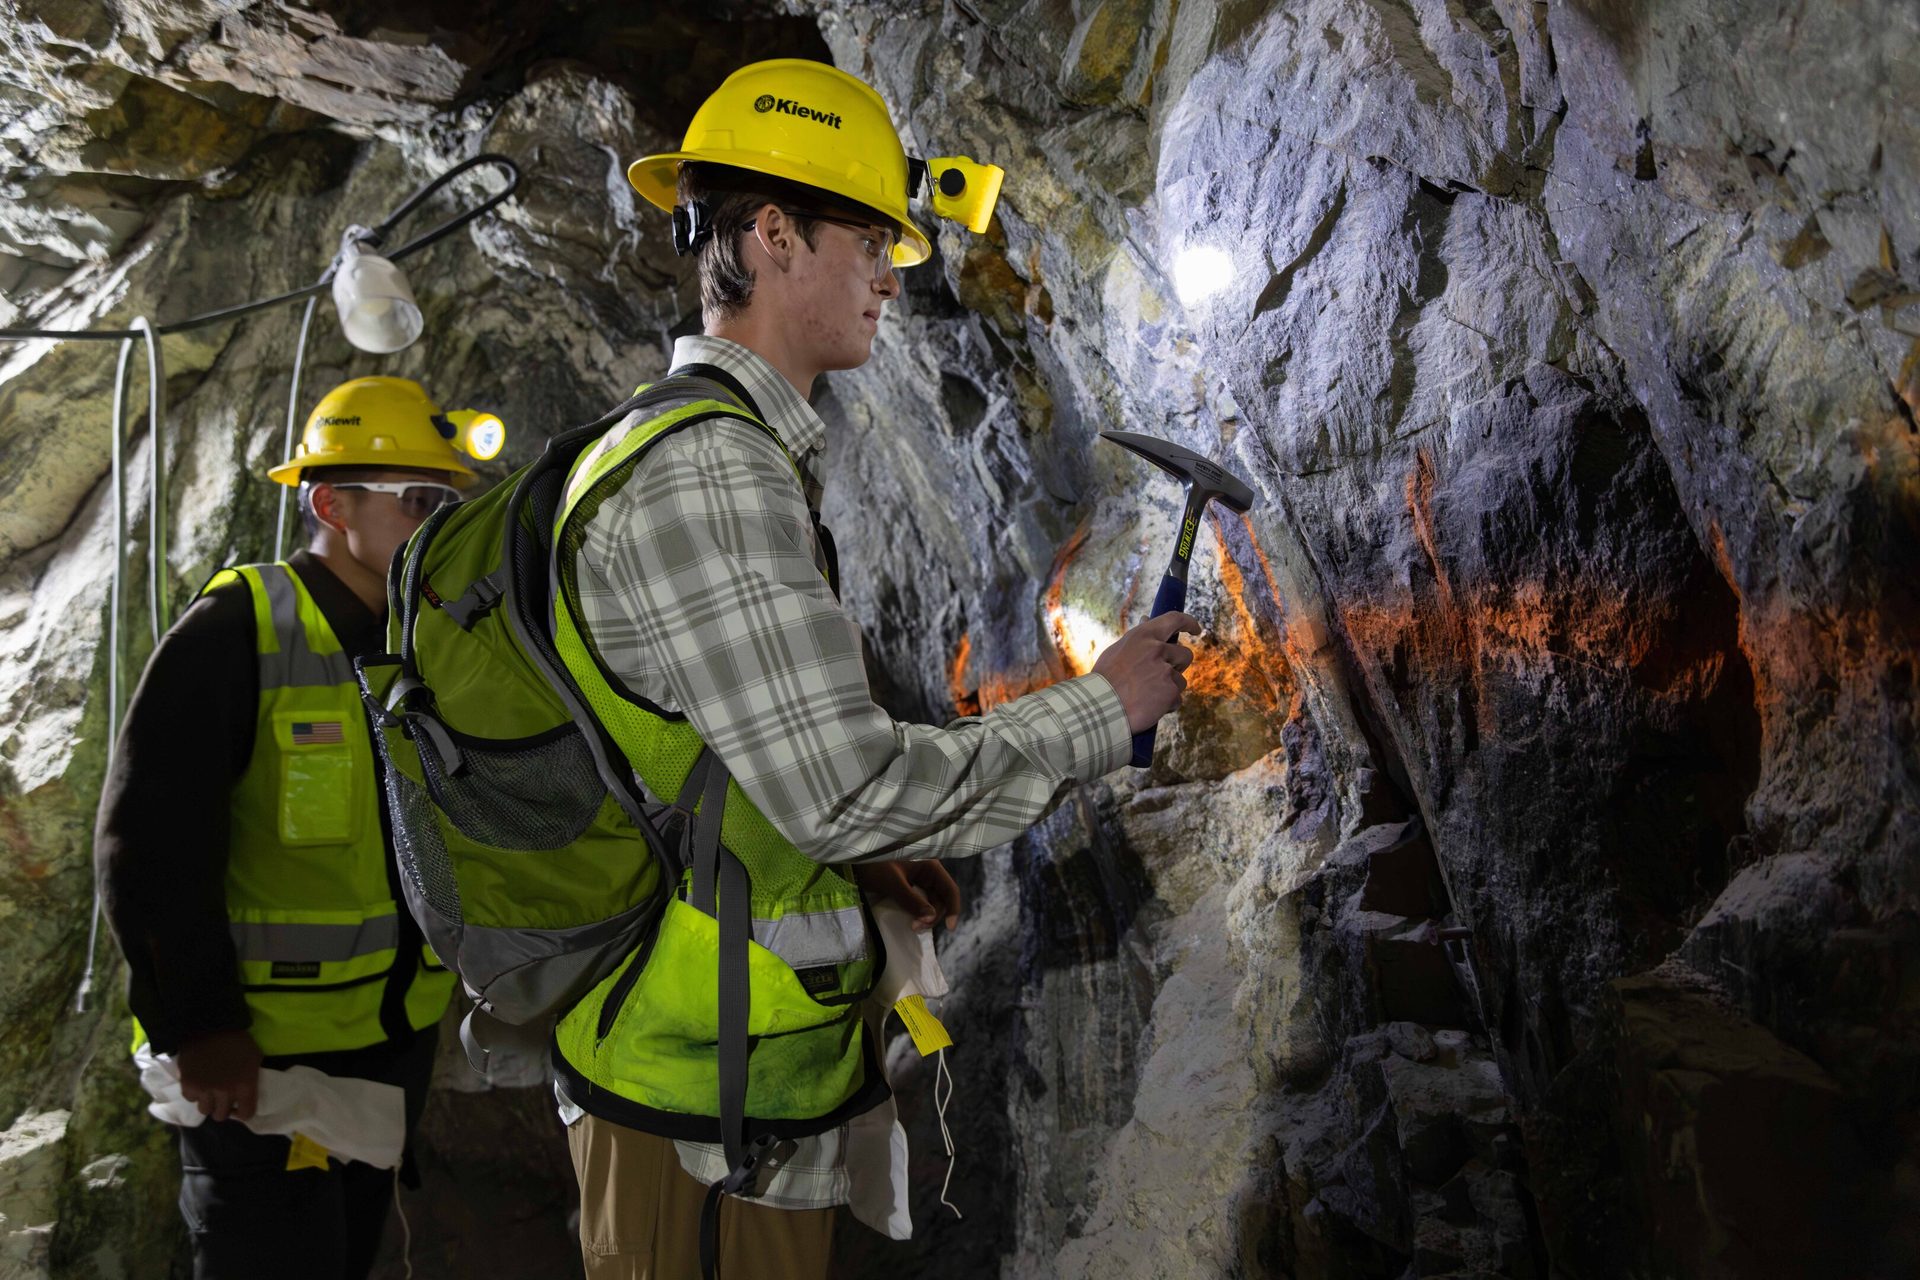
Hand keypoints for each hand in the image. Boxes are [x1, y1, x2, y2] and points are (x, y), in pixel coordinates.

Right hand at [176, 1029, 262, 1123]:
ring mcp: (205, 1090)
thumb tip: (247, 1094)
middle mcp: (225, 1092)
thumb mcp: (255, 1057)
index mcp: (245, 1085)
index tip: (239, 1106)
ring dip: (207, 1102)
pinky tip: (198, 1081)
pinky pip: (191, 1099)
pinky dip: (194, 1093)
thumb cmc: (237, 1041)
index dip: (243, 1112)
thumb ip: (252, 1078)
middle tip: (221, 1098)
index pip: (246, 1114)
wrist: (210, 1027)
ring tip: (208, 1091)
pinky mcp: (188, 1086)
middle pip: (222, 1116)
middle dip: (223, 1108)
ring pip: (205, 1111)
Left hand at [854, 860, 962, 931]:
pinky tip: (911, 919)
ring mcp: (917, 876)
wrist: (851, 856)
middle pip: (940, 897)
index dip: (953, 909)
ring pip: (929, 900)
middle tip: (916, 928)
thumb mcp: (892, 883)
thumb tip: (930, 919)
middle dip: (933, 915)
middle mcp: (926, 870)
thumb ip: (912, 900)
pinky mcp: (906, 883)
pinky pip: (918, 899)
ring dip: (924, 915)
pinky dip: (917, 910)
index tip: (949, 929)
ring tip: (913, 926)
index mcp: (929, 865)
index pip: (950, 889)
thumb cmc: (872, 864)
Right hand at [1092, 611, 1198, 732]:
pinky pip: (1176, 699)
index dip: (1189, 623)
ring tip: (1146, 696)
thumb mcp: (1118, 650)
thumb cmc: (1105, 680)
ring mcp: (1166, 671)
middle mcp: (1157, 650)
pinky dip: (1165, 706)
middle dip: (1178, 666)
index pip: (1174, 620)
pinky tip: (1148, 707)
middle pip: (1185, 655)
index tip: (1195, 629)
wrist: (1099, 707)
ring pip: (1180, 680)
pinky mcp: (1170, 692)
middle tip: (1162, 676)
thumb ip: (1138, 638)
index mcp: (1144, 635)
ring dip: (1169, 689)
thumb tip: (1146, 620)